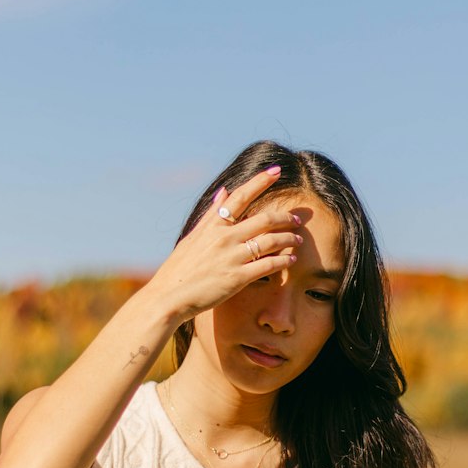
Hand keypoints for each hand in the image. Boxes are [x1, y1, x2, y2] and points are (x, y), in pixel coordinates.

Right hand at [145, 167, 302, 325]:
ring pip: (270, 241)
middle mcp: (224, 237)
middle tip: (298, 219)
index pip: (240, 196)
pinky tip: (291, 259)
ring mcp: (231, 257)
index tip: (276, 171)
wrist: (168, 297)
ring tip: (298, 240)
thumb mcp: (192, 237)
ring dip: (289, 238)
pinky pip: (268, 265)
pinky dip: (283, 260)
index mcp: (213, 226)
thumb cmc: (179, 269)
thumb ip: (211, 215)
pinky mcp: (237, 278)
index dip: (260, 181)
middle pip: (264, 219)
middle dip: (285, 217)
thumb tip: (223, 191)